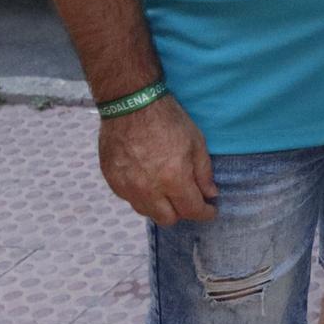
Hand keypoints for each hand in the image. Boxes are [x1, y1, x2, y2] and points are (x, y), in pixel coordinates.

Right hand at [96, 95, 217, 225]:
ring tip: (168, 190)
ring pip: (147, 212)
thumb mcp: (196, 142)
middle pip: (168, 219)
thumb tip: (210, 194)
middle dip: (182, 212)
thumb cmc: (168, 119)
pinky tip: (148, 182)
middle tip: (188, 198)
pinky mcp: (113, 181)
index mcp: (173, 179)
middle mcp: (149, 190)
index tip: (210, 210)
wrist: (131, 105)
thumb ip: (203, 172)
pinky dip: (143, 196)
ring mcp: (127, 187)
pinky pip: (130, 200)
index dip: (205, 213)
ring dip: (161, 206)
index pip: (192, 210)